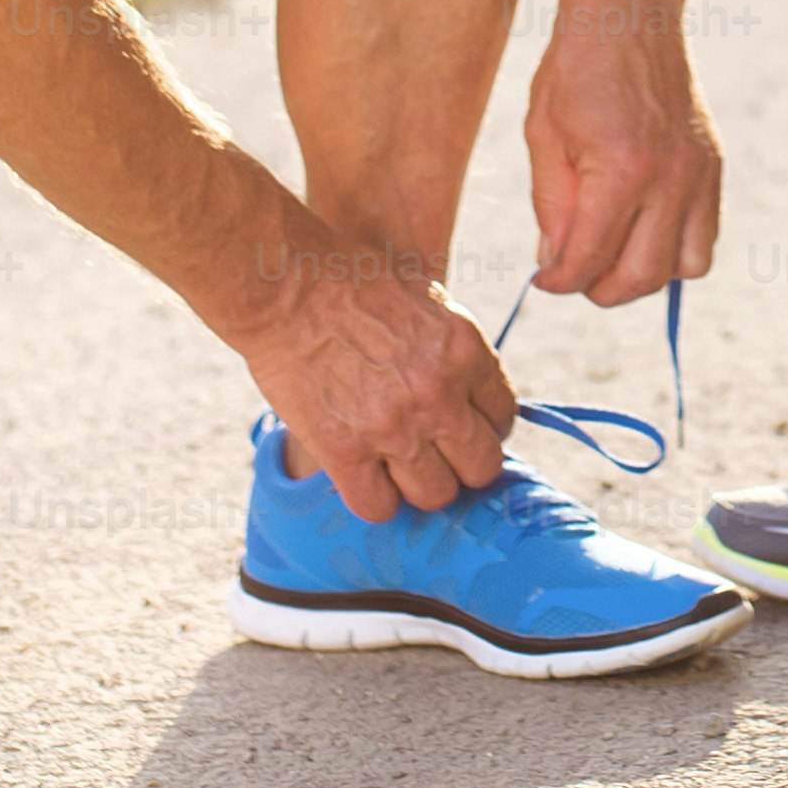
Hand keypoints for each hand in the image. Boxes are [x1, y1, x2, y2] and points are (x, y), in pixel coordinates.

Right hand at [240, 251, 516, 520]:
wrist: (284, 285)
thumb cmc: (351, 280)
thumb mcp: (427, 298)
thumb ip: (454, 350)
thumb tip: (471, 396)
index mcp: (464, 350)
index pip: (503, 416)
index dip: (482, 425)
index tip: (458, 424)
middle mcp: (437, 393)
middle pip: (481, 467)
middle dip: (461, 464)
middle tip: (435, 453)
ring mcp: (392, 426)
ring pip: (435, 495)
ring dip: (418, 485)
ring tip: (396, 465)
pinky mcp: (344, 450)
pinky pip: (378, 507)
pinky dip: (374, 498)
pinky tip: (362, 475)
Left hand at [522, 0, 725, 307]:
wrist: (631, 16)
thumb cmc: (576, 70)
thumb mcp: (543, 135)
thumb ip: (551, 206)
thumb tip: (557, 263)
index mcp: (621, 168)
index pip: (589, 258)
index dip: (559, 281)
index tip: (544, 280)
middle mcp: (670, 176)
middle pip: (641, 276)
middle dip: (600, 288)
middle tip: (574, 275)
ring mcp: (699, 172)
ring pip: (684, 268)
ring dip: (644, 275)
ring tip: (611, 254)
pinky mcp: (713, 166)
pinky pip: (705, 237)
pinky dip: (675, 250)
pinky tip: (642, 232)